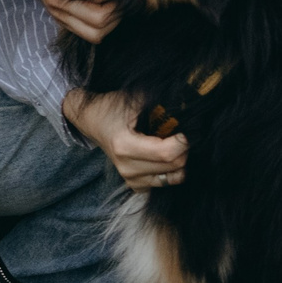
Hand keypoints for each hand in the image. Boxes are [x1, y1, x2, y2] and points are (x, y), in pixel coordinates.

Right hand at [0, 0, 120, 43]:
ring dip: (112, 20)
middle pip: (100, 26)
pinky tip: (107, 2)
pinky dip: (102, 23)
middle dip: (120, 10)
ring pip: (95, 34)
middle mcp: (57, 3)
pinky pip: (87, 32)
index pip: (99, 4)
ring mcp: (58, 12)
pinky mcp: (60, 15)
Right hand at [63, 88, 187, 189]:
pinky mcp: (135, 185)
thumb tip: (188, 107)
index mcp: (125, 146)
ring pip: (172, 177)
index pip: (166, 153)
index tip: (187, 129)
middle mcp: (127, 167)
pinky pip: (164, 183)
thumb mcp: (136, 98)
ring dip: (179, 160)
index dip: (183, 142)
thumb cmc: (113, 107)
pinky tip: (164, 156)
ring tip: (172, 144)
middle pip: (173, 166)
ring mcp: (130, 179)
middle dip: (184, 149)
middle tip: (181, 134)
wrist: (93, 121)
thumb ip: (161, 102)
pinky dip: (170, 170)